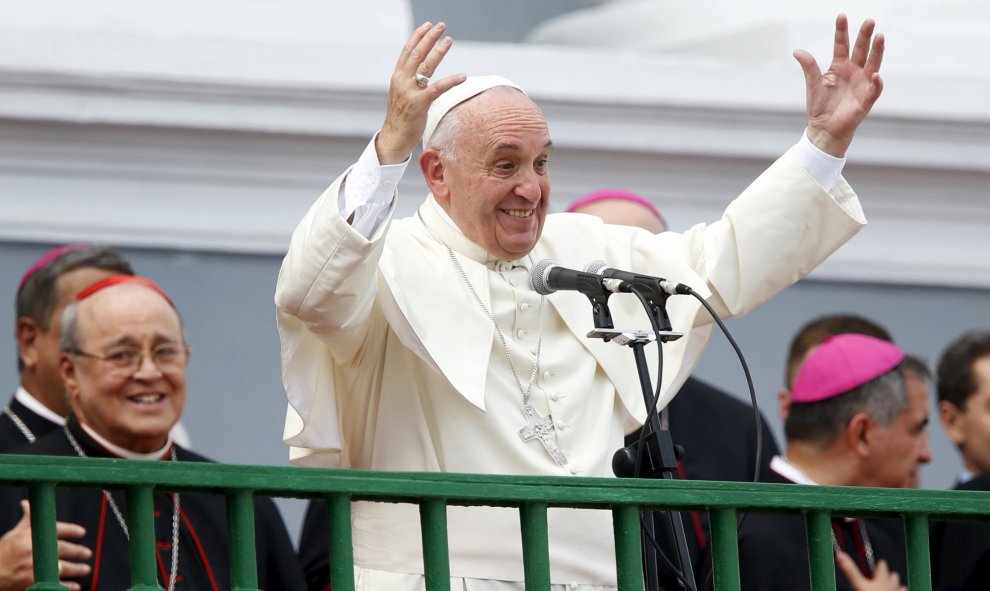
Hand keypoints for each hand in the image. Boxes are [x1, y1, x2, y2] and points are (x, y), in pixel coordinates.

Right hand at [0, 500, 90, 590]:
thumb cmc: (3, 552)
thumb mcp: (15, 534)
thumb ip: (27, 520)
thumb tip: (28, 504)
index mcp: (31, 536)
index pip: (57, 529)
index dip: (72, 530)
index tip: (82, 532)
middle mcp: (35, 551)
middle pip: (63, 549)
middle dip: (78, 551)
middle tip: (87, 553)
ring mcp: (34, 568)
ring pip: (63, 567)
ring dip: (77, 569)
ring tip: (85, 569)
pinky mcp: (33, 583)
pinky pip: (55, 585)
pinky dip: (67, 586)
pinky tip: (75, 586)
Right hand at [376, 21, 466, 164]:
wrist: (394, 137)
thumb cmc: (401, 117)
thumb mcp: (402, 94)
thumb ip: (410, 82)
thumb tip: (421, 73)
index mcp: (397, 77)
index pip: (407, 51)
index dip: (417, 37)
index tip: (427, 26)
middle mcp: (402, 81)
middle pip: (416, 53)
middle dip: (429, 38)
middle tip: (440, 26)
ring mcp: (410, 91)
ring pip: (426, 66)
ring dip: (438, 51)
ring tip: (448, 40)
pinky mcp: (419, 103)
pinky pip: (438, 88)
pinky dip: (451, 81)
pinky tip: (462, 76)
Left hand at [795, 14, 884, 156]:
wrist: (824, 129)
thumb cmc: (820, 106)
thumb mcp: (813, 84)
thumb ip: (809, 67)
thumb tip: (797, 51)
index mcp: (839, 66)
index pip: (842, 45)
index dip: (842, 31)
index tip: (841, 16)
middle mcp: (853, 71)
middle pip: (861, 50)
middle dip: (865, 36)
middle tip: (869, 21)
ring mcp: (862, 84)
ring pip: (872, 64)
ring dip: (877, 51)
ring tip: (880, 37)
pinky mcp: (866, 99)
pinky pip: (874, 89)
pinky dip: (876, 82)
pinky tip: (875, 74)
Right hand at [835, 551, 905, 590]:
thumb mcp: (858, 585)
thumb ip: (850, 571)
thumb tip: (839, 555)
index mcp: (881, 578)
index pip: (882, 565)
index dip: (879, 565)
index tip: (877, 564)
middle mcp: (892, 585)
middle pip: (893, 575)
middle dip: (888, 575)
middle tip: (881, 577)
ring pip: (900, 586)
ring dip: (895, 585)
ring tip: (890, 586)